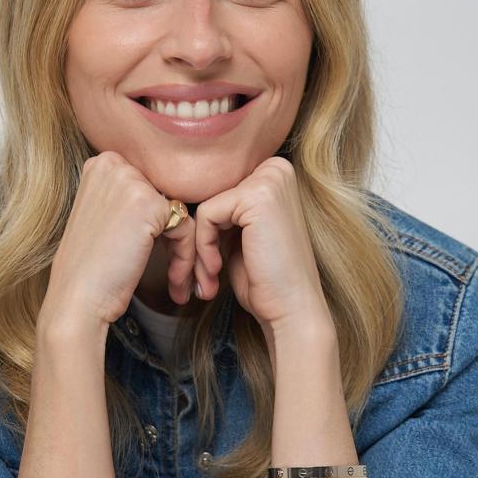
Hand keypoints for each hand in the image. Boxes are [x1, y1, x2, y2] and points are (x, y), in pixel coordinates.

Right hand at [41, 152, 196, 329]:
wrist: (76, 299)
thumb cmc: (89, 268)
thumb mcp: (102, 217)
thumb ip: (128, 200)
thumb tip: (167, 199)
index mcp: (100, 164)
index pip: (149, 186)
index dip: (157, 223)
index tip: (157, 253)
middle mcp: (113, 165)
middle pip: (165, 196)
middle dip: (173, 236)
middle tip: (175, 271)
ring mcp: (130, 182)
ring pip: (178, 212)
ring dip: (183, 251)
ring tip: (178, 281)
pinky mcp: (149, 205)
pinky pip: (185, 227)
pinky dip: (185, 257)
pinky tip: (174, 281)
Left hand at [189, 155, 330, 335]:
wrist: (292, 309)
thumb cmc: (267, 280)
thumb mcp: (242, 235)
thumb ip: (224, 213)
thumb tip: (185, 202)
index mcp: (274, 173)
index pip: (219, 193)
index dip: (207, 231)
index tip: (207, 264)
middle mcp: (275, 169)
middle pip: (211, 198)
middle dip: (200, 240)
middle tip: (203, 276)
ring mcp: (269, 180)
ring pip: (205, 208)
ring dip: (199, 249)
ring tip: (208, 278)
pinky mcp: (256, 196)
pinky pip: (206, 215)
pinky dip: (203, 247)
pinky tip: (217, 269)